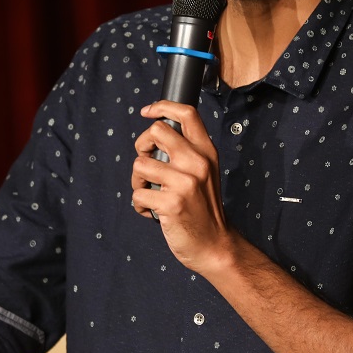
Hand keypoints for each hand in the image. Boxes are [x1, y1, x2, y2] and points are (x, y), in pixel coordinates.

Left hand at [130, 101, 236, 274]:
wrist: (214, 245)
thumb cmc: (204, 209)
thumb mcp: (205, 173)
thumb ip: (187, 153)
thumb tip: (155, 135)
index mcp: (206, 152)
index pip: (187, 114)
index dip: (162, 107)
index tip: (148, 111)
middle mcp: (197, 163)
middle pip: (155, 132)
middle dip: (142, 147)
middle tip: (147, 166)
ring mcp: (185, 183)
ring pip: (140, 165)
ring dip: (138, 182)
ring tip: (150, 194)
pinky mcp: (171, 203)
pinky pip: (138, 194)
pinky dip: (140, 205)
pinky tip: (152, 212)